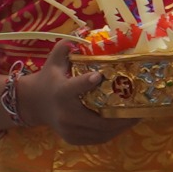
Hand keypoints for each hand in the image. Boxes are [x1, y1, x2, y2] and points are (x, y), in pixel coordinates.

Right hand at [18, 41, 134, 145]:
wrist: (33, 104)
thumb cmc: (49, 79)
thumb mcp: (54, 60)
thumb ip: (66, 47)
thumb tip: (84, 32)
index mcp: (61, 92)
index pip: (75, 87)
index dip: (87, 82)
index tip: (99, 76)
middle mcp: (65, 114)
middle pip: (97, 119)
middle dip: (120, 116)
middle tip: (139, 109)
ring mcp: (69, 129)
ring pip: (101, 132)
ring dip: (121, 127)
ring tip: (137, 117)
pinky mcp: (73, 139)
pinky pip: (97, 139)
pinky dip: (112, 133)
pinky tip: (123, 124)